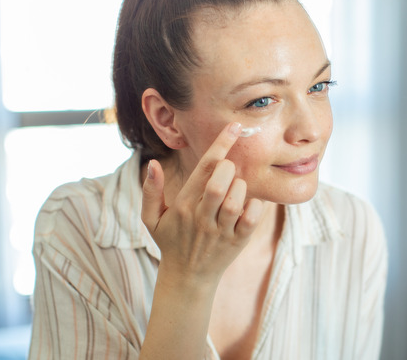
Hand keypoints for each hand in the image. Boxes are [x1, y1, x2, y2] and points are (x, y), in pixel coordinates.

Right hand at [141, 122, 263, 288]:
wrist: (187, 279)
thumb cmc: (171, 241)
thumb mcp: (152, 219)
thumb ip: (151, 191)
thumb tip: (152, 164)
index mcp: (183, 206)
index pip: (204, 169)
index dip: (221, 144)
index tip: (234, 127)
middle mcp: (202, 218)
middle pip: (219, 183)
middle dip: (228, 167)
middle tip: (229, 168)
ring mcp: (221, 231)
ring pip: (236, 201)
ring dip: (240, 187)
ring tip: (236, 188)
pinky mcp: (238, 242)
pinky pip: (252, 219)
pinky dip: (255, 206)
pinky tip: (249, 203)